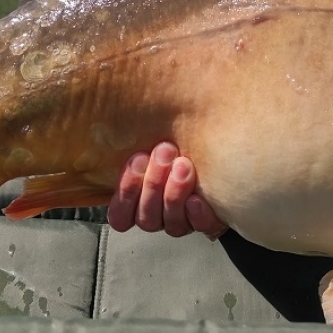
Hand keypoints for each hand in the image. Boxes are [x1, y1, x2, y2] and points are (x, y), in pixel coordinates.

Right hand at [107, 141, 227, 237]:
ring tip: (183, 166)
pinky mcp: (207, 223)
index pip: (120, 214)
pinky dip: (197, 215)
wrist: (220, 151)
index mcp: (137, 203)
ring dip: (174, 194)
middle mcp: (158, 217)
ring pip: (170, 224)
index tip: (137, 159)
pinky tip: (197, 198)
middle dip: (153, 184)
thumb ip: (139, 141)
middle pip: (145, 217)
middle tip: (164, 152)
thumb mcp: (154, 142)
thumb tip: (113, 104)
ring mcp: (182, 222)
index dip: (125, 191)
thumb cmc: (178, 144)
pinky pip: (199, 227)